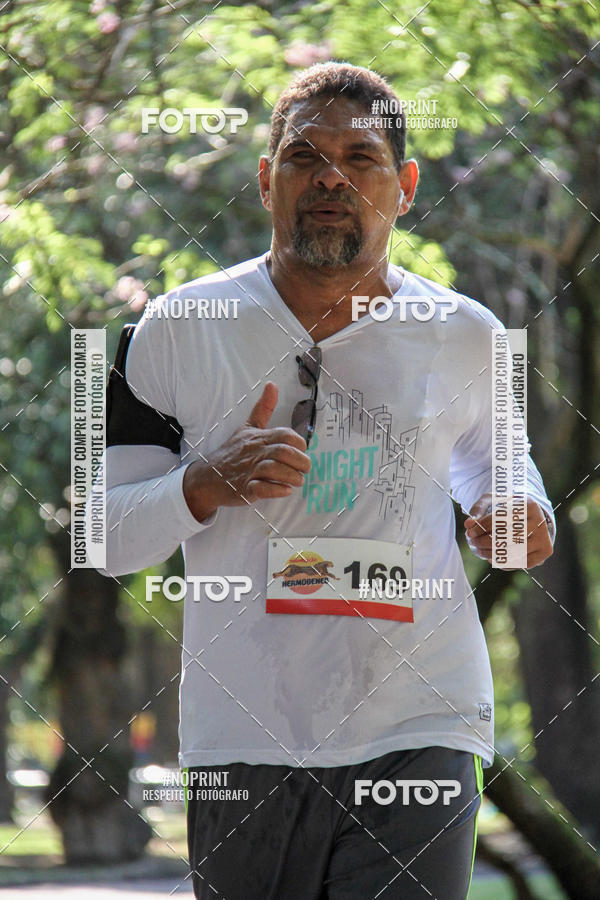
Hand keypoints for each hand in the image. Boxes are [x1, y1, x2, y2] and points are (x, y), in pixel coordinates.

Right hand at [183, 382, 310, 521]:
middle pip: (283, 452)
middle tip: (304, 469)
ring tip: (297, 481)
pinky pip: (262, 489)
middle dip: (301, 462)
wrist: (208, 477)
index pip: (285, 435)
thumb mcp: (247, 427)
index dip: (299, 444)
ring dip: (292, 477)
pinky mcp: (244, 489)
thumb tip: (272, 384)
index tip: (302, 452)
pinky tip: (285, 490)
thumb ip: (263, 408)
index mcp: (258, 437)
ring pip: (274, 470)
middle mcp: (254, 452)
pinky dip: (277, 490)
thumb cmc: (232, 452)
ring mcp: (248, 471)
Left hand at [464, 493, 553, 568]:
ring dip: (491, 555)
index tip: (469, 532)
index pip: (499, 518)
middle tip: (472, 542)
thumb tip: (468, 523)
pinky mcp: (545, 551)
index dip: (481, 527)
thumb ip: (478, 509)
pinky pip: (521, 563)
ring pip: (513, 552)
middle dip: (483, 542)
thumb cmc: (509, 508)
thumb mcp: (493, 501)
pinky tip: (493, 558)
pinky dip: (504, 563)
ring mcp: (544, 537)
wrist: (531, 516)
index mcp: (528, 504)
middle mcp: (540, 520)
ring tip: (480, 551)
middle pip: (506, 537)